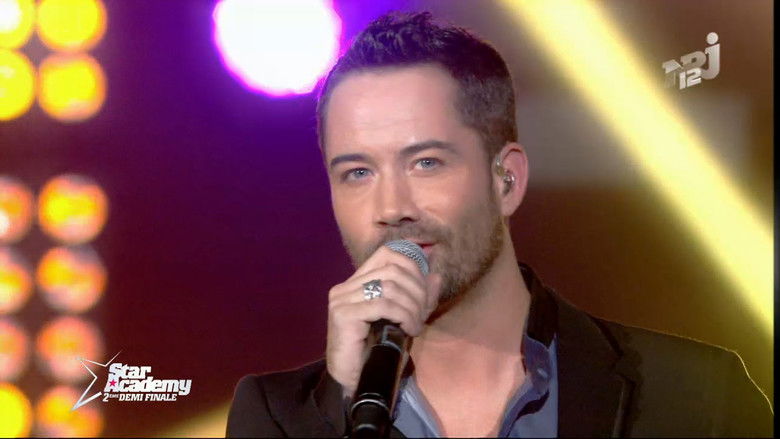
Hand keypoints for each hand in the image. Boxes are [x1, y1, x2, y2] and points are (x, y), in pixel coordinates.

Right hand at [325, 246, 441, 398]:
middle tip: (422, 315)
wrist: (355, 380)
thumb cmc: (376, 350)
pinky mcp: (343, 315)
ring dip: (412, 306)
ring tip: (416, 325)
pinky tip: (409, 329)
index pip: (387, 254)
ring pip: (390, 287)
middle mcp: (346, 286)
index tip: (424, 292)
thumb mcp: (403, 318)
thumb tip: (436, 276)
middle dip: (416, 291)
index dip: (412, 267)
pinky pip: (383, 305)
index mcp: (357, 281)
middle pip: (393, 270)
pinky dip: (403, 315)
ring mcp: (342, 299)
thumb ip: (418, 297)